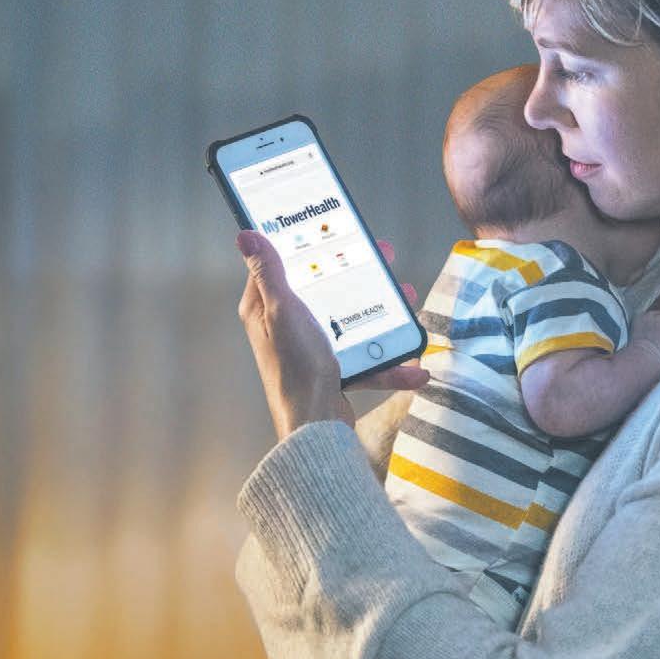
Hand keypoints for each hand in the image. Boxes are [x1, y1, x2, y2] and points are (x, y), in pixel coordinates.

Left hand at [236, 231, 429, 442]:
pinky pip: (363, 355)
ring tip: (405, 299)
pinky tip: (415, 367)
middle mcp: (284, 326)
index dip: (306, 245)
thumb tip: (245, 236)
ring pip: (348, 318)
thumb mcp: (283, 312)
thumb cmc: (295, 370)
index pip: (281, 264)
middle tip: (384, 257)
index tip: (333, 229)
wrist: (316, 429)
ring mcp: (309, 347)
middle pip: (323, 287)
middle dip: (356, 274)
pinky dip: (388, 360)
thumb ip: (270, 274)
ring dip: (380, 311)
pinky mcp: (332, 368)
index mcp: (265, 308)